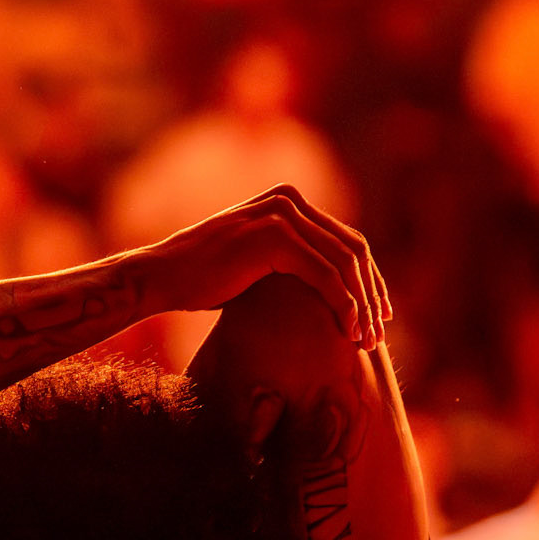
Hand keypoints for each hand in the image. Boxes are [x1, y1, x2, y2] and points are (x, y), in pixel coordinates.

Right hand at [141, 187, 388, 348]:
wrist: (160, 276)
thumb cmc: (202, 280)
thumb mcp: (255, 264)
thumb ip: (291, 263)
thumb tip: (327, 290)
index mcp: (288, 201)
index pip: (346, 240)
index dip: (369, 281)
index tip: (377, 317)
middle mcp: (289, 200)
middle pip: (354, 249)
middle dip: (372, 294)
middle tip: (378, 334)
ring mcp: (282, 214)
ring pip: (345, 263)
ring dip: (362, 305)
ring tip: (366, 339)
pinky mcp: (274, 237)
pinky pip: (325, 275)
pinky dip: (343, 305)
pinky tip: (348, 331)